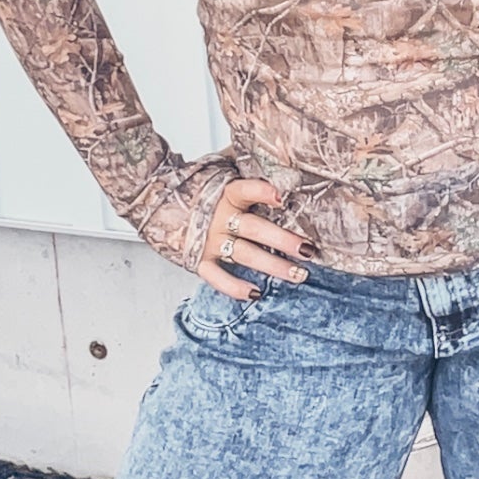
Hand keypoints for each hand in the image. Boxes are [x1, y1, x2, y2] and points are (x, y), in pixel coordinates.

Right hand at [198, 177, 314, 299]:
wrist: (170, 208)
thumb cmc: (213, 199)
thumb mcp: (230, 186)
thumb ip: (254, 190)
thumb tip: (289, 193)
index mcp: (228, 194)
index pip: (244, 190)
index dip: (261, 192)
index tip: (281, 197)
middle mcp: (219, 218)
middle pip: (255, 229)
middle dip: (283, 240)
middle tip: (308, 250)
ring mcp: (210, 240)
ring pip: (245, 254)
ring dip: (273, 266)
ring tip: (298, 274)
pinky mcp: (201, 260)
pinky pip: (217, 276)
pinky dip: (234, 287)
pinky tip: (256, 292)